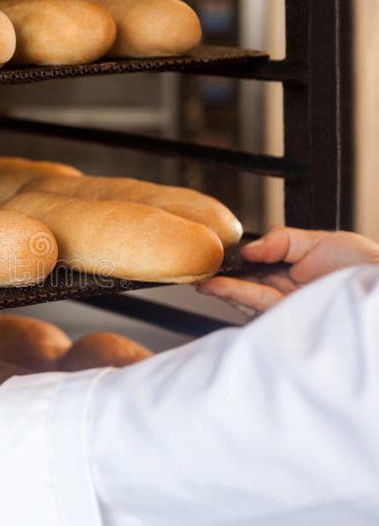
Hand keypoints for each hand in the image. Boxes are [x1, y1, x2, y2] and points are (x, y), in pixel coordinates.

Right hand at [198, 227, 378, 315]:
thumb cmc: (361, 265)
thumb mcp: (317, 241)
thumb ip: (280, 240)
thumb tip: (248, 249)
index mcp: (290, 274)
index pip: (253, 272)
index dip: (230, 267)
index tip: (210, 261)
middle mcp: (285, 294)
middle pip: (244, 288)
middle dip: (220, 281)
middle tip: (198, 274)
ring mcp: (286, 308)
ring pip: (246, 299)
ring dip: (223, 289)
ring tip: (202, 281)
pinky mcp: (288, 318)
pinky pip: (257, 304)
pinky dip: (236, 294)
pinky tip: (217, 287)